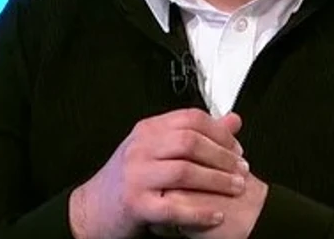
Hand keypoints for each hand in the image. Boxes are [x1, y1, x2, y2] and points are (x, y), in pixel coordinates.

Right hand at [69, 109, 246, 238]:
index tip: (237, 147)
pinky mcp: (135, 204)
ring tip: (235, 188)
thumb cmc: (128, 180)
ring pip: (185, 171)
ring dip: (216, 180)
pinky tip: (216, 214)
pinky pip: (174, 207)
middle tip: (241, 169)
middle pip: (190, 141)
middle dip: (222, 156)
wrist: (91, 209)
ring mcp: (136, 175)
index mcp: (148, 130)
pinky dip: (200, 211)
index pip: (190, 118)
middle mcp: (140, 148)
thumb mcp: (158, 149)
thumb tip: (234, 120)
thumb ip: (195, 135)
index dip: (219, 131)